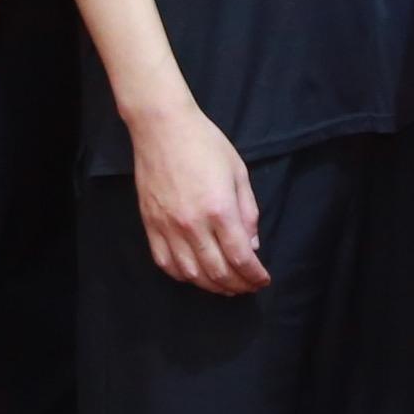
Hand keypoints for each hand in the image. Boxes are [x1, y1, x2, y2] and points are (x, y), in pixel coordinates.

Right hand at [127, 109, 270, 295]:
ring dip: (212, 286)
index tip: (263, 280)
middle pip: (218, 272)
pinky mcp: (150, 225)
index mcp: (219, 209)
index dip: (254, 275)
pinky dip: (183, 276)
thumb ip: (248, 212)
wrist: (162, 127)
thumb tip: (252, 246)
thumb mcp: (238, 172)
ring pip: (192, 274)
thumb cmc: (205, 143)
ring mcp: (168, 227)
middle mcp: (193, 224)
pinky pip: (166, 263)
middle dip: (238, 286)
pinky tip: (196, 275)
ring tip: (226, 286)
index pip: (240, 257)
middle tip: (248, 287)